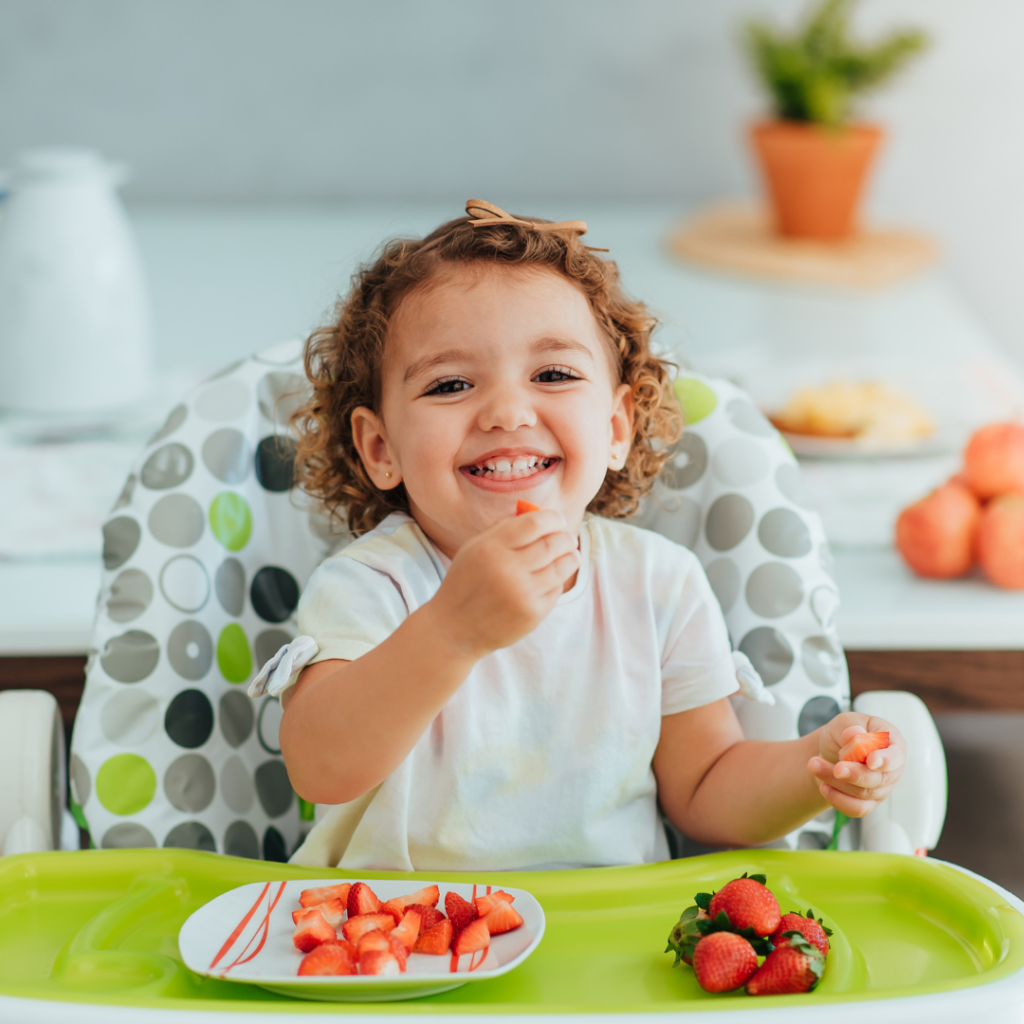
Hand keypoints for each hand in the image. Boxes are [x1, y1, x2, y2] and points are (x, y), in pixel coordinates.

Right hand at [427, 508, 579, 658]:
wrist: (454, 629)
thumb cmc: (466, 582)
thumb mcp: (474, 548)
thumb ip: (504, 528)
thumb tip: (540, 514)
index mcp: (491, 548)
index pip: (535, 523)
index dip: (552, 518)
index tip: (558, 519)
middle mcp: (508, 569)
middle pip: (553, 544)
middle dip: (567, 538)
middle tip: (569, 538)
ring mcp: (522, 594)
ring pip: (562, 567)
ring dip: (571, 557)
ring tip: (571, 554)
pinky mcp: (532, 614)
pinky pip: (555, 590)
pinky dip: (556, 581)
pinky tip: (550, 579)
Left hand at [806, 712, 906, 817]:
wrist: (832, 752)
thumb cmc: (844, 734)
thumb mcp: (843, 722)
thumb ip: (849, 727)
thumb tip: (856, 734)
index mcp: (891, 742)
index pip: (896, 755)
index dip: (886, 760)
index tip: (871, 761)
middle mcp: (891, 769)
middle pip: (878, 778)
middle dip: (854, 773)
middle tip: (836, 768)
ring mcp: (882, 788)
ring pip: (862, 793)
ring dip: (836, 781)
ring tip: (814, 765)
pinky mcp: (868, 803)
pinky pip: (856, 808)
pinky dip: (837, 799)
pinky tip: (823, 786)